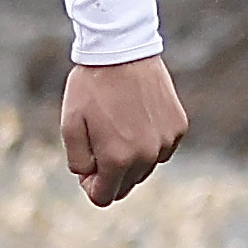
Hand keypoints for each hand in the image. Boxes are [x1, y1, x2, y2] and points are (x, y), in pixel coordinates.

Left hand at [60, 53, 187, 207]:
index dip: (90, 186)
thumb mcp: (70, 126)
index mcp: (117, 159)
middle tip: (99, 142)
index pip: (104, 197)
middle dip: (110, 172)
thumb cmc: (91, 87)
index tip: (86, 166)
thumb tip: (90, 178)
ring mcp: (165, 141)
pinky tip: (137, 117)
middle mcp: (146, 156)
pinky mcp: (178, 127)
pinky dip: (149, 141)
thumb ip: (78, 162)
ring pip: (145, 168)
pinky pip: (161, 148)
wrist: (122, 50)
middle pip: (126, 185)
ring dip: (131, 157)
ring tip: (118, 125)